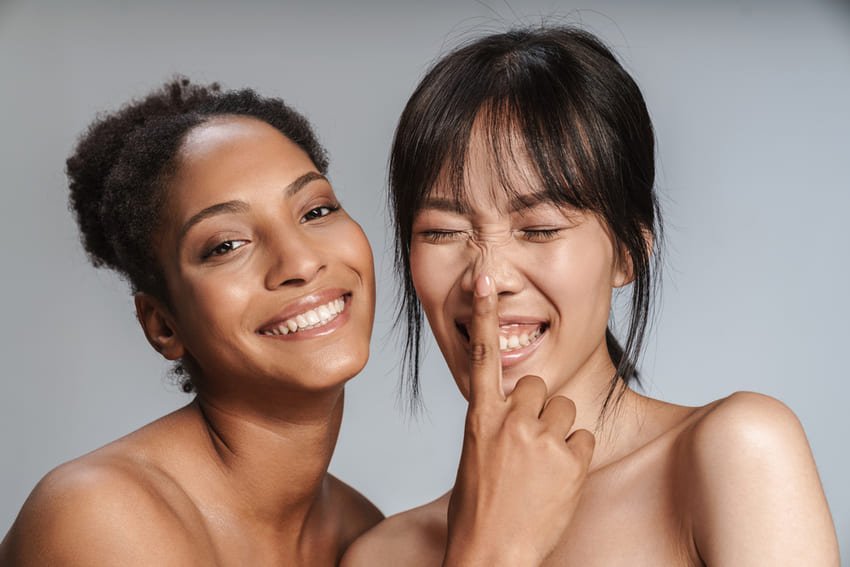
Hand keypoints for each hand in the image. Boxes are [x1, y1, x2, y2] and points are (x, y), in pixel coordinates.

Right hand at [443, 274, 594, 566]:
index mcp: (479, 418)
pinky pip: (584, 437)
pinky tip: (559, 481)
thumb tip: (514, 415)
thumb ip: (493, 427)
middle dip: (541, 408)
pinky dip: (576, 456)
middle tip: (532, 442)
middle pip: (541, 386)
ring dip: (560, 433)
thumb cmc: (477, 511)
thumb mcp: (474, 459)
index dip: (486, 314)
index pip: (483, 356)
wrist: (491, 555)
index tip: (485, 280)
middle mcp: (510, 421)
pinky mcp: (571, 460)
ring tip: (544, 467)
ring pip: (567, 410)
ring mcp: (542, 439)